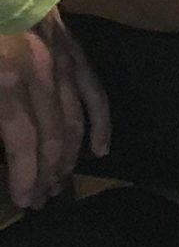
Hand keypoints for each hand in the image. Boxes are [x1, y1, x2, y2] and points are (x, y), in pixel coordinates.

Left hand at [0, 11, 110, 213]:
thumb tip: (1, 147)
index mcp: (6, 82)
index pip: (25, 143)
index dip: (26, 176)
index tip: (25, 200)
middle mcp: (41, 74)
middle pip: (54, 135)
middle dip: (48, 171)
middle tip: (41, 198)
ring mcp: (61, 58)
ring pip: (75, 117)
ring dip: (70, 154)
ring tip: (61, 181)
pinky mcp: (70, 46)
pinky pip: (94, 89)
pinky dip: (100, 120)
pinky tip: (101, 148)